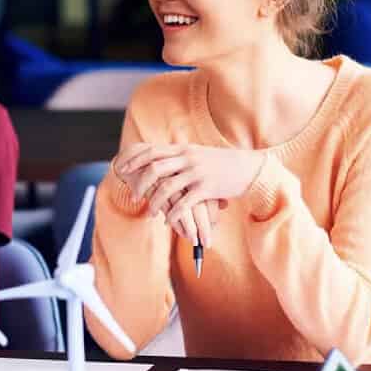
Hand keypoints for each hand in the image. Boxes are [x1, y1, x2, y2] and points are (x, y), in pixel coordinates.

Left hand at [115, 143, 264, 242]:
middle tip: (133, 196)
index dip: (134, 160)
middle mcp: (188, 158)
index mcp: (183, 149)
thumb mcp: (198, 154)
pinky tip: (168, 222)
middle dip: (140, 183)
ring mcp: (197, 173)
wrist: (248, 168)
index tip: (122, 169)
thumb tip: (160, 160)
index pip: (152, 151)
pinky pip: (184, 203)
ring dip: (154, 202)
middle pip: (154, 167)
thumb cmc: (222, 163)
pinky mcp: (207, 188)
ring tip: (150, 213)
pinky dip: (173, 214)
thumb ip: (180, 156)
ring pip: (167, 187)